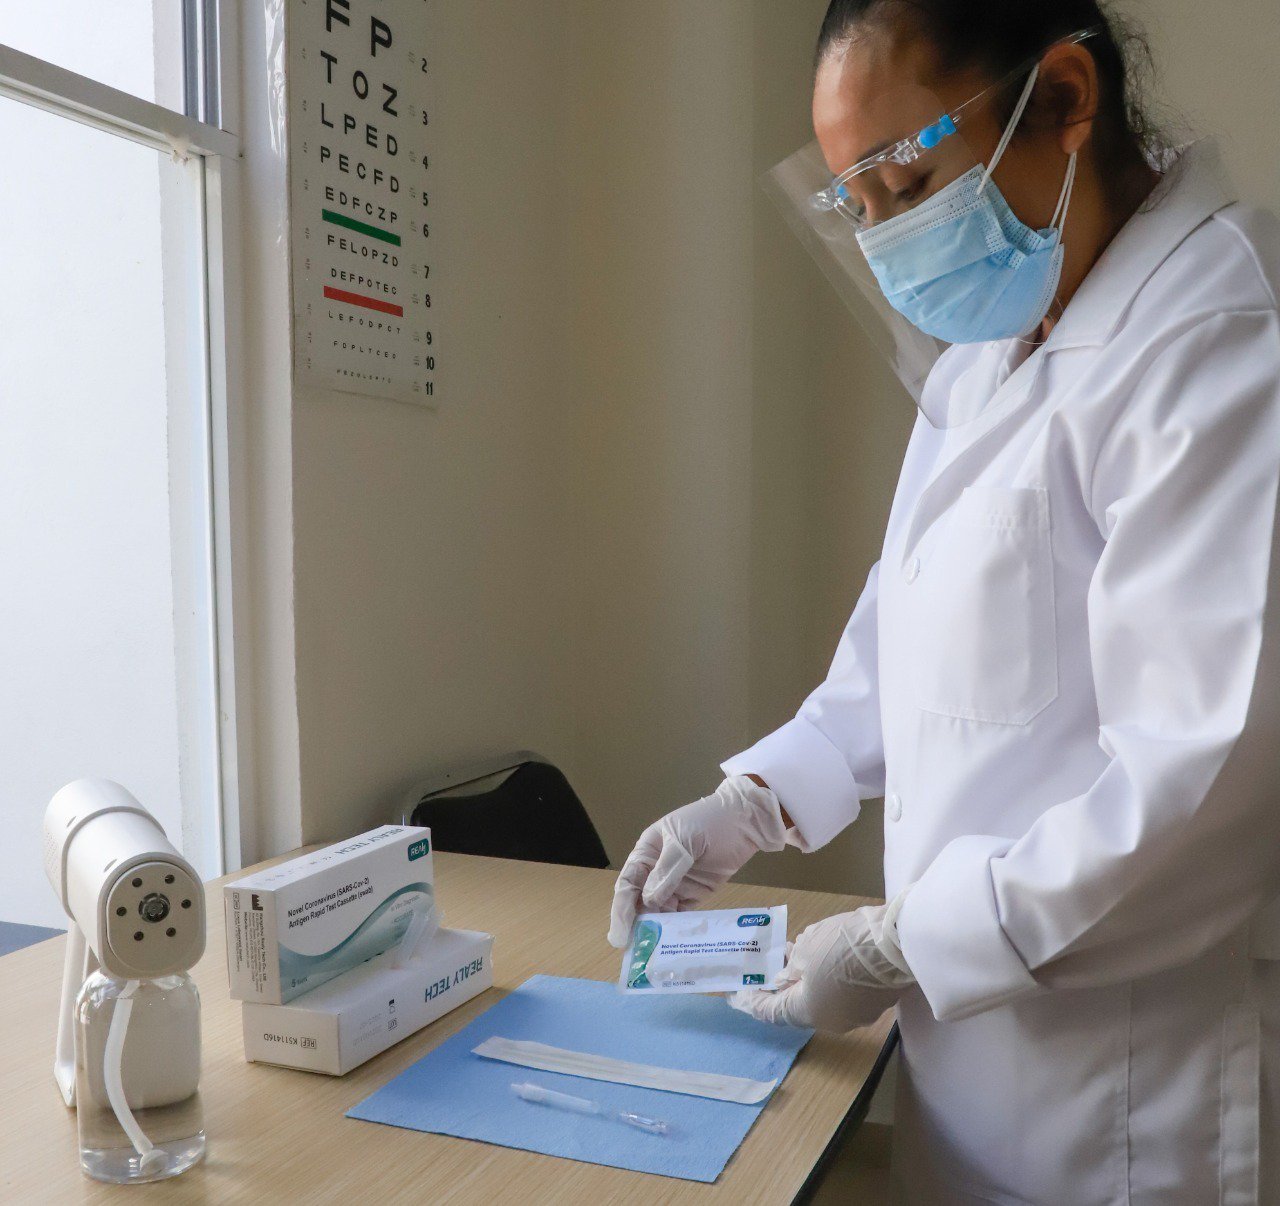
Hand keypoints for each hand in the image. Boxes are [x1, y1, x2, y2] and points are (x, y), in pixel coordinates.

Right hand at [607, 777, 787, 947]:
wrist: (746, 820)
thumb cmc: (711, 821)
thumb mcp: (685, 840)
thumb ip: (667, 869)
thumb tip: (648, 899)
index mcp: (647, 853)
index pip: (628, 884)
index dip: (621, 909)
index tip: (619, 934)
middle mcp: (656, 871)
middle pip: (639, 902)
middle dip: (635, 926)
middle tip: (634, 953)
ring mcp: (676, 884)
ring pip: (659, 912)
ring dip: (656, 931)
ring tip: (653, 955)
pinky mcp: (694, 894)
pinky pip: (681, 915)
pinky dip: (677, 929)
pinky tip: (675, 945)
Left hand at [730, 897, 913, 1030]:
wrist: (898, 943)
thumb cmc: (843, 945)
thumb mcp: (808, 949)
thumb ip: (791, 967)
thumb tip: (785, 978)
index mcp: (809, 1011)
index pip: (771, 1011)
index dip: (751, 1000)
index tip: (736, 992)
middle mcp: (832, 1021)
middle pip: (798, 1004)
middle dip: (782, 984)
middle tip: (769, 966)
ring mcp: (856, 1014)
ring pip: (822, 997)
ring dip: (806, 978)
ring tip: (795, 952)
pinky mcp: (875, 1002)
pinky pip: (842, 991)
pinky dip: (829, 976)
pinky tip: (825, 954)